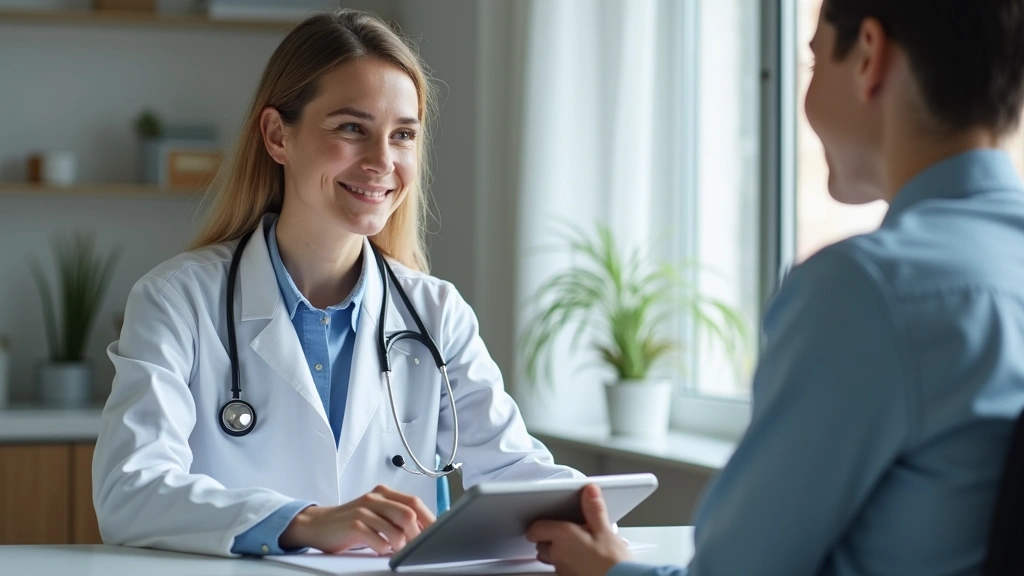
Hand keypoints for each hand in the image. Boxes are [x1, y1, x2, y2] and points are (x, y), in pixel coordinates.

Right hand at [279, 484, 435, 553]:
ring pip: (396, 529)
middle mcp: (375, 498)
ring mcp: (364, 510)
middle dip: (417, 534)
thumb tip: (424, 529)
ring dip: (400, 545)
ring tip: (394, 549)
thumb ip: (396, 517)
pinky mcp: (354, 524)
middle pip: (408, 514)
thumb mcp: (376, 513)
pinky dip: (383, 549)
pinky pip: (378, 540)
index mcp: (384, 493)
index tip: (436, 533)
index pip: (414, 503)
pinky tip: (379, 549)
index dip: (429, 519)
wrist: (317, 524)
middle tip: (416, 546)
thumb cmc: (350, 521)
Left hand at [526, 484, 631, 575]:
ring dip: (559, 552)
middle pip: (542, 543)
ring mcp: (561, 570)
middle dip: (552, 537)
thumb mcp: (606, 532)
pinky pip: (560, 569)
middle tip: (572, 533)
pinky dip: (567, 564)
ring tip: (579, 547)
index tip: (551, 519)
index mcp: (563, 536)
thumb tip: (589, 491)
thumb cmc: (613, 563)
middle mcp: (557, 554)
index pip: (535, 528)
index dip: (541, 523)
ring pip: (550, 558)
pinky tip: (583, 561)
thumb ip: (594, 510)